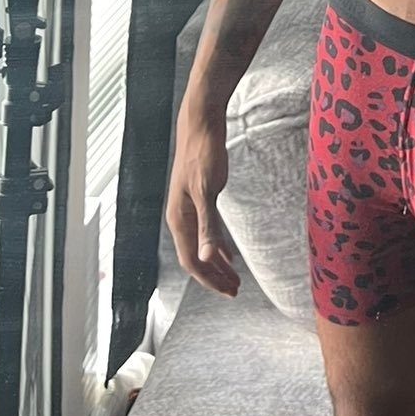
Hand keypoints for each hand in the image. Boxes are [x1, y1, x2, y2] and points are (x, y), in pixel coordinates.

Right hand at [167, 112, 239, 297]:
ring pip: (201, 245)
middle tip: (235, 290)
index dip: (210, 279)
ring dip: (217, 263)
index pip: (192, 261)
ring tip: (234, 277)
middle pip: (196, 257)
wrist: (201, 125)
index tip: (228, 291)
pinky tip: (228, 252)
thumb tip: (206, 256)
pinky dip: (216, 245)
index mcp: (179, 220)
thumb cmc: (203, 155)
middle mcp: (180, 218)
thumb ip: (208, 226)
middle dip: (214, 276)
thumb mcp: (208, 191)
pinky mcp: (198, 198)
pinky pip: (206, 231)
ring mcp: (188, 208)